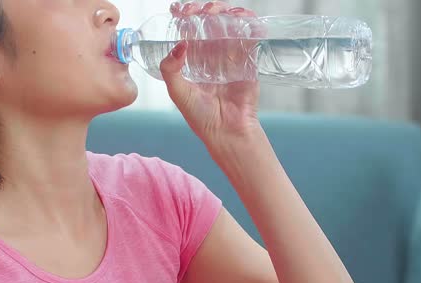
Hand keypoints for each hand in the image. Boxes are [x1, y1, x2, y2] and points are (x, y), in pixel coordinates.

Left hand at [161, 1, 262, 147]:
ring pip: (230, 25)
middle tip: (201, 10)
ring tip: (219, 11)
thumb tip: (179, 44)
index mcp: (194, 60)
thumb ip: (171, 69)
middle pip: (210, 22)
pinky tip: (242, 17)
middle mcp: (212, 55)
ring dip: (226, 12)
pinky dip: (249, 22)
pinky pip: (250, 36)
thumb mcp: (178, 92)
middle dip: (207, 9)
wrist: (228, 132)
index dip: (185, 16)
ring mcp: (231, 56)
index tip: (180, 10)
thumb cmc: (201, 117)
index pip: (189, 30)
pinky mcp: (249, 60)